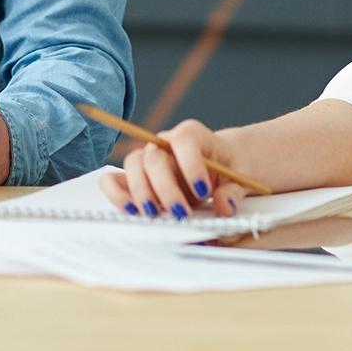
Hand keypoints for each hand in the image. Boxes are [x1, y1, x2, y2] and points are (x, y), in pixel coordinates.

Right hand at [100, 119, 245, 219]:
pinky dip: (117, 194)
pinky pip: (114, 179)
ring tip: (155, 216)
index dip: (191, 163)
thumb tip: (224, 207)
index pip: (184, 139)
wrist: (216, 167)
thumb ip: (232, 192)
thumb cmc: (225, 169)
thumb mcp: (238, 178)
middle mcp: (164, 142)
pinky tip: (132, 211)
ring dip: (141, 192)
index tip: (203, 191)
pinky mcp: (135, 177)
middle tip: (181, 214)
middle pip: (154, 156)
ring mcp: (146, 158)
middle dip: (165, 188)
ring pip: (133, 165)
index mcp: (191, 134)